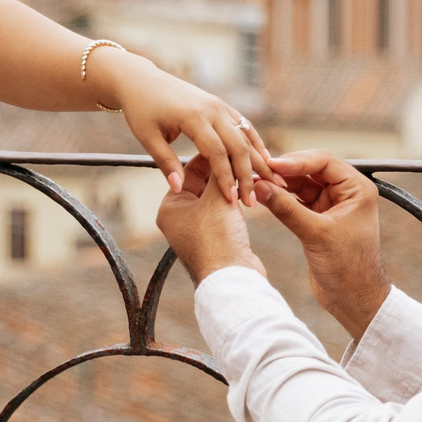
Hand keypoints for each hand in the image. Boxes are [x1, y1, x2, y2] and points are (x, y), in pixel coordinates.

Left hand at [94, 47, 272, 204]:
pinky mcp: (220, 105)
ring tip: (272, 182)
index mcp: (193, 116)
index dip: (226, 178)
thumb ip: (166, 162)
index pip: (217, 152)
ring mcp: (219, 105)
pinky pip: (243, 125)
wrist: (142, 80)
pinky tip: (264, 159)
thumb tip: (178, 188)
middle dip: (248, 174)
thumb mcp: (148, 137)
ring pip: (246, 134)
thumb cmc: (141, 109)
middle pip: (238, 145)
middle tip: (254, 201)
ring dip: (259, 159)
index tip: (233, 200)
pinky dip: (255, 143)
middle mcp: (212, 108)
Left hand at [157, 155, 266, 284]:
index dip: (212, 154)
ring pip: (217, 196)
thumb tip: (227, 151)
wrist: (232, 279)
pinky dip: (237, 199)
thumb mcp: (217, 198)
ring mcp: (198, 228)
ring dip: (233, 184)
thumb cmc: (217, 239)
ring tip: (249, 171)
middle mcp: (180, 217)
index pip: (191, 169)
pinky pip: (226, 210)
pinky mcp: (216, 237)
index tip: (228, 142)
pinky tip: (250, 190)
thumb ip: (221, 172)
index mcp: (170, 206)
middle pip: (204, 182)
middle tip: (242, 154)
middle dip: (224, 170)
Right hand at [257, 150, 392, 340]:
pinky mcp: (319, 219)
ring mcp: (332, 205)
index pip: (324, 161)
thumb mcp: (315, 234)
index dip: (295, 161)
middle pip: (311, 169)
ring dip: (281, 184)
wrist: (353, 299)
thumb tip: (260, 186)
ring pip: (302, 184)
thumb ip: (286, 208)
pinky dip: (282, 199)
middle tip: (259, 171)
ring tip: (257, 183)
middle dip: (285, 171)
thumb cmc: (347, 267)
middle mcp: (346, 192)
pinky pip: (297, 201)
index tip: (271, 165)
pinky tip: (263, 197)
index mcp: (357, 189)